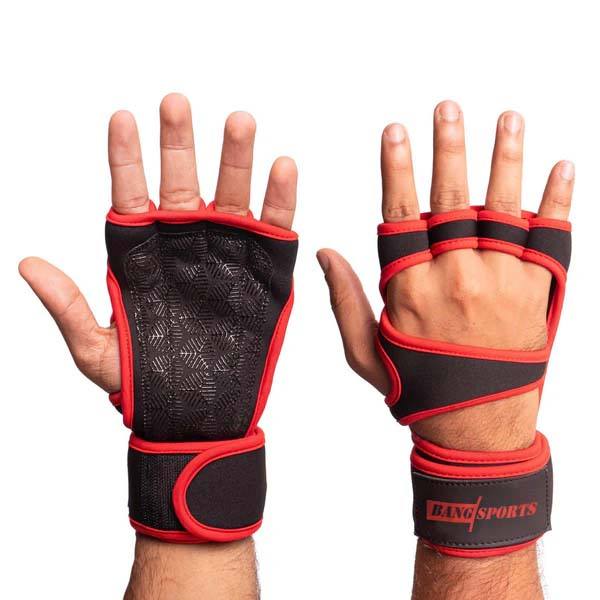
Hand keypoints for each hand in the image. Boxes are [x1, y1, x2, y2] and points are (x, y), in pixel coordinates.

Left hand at [19, 93, 297, 394]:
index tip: (123, 118)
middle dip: (180, 143)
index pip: (132, 192)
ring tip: (239, 121)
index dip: (126, 156)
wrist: (196, 412)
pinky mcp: (262, 271)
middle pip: (182, 182)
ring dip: (236, 158)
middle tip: (176, 104)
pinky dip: (279, 198)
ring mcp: (226, 253)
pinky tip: (282, 167)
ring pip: (232, 194)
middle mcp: (185, 243)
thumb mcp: (95, 350)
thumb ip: (68, 307)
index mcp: (143, 253)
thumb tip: (26, 264)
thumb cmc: (145, 383)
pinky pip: (274, 228)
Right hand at [317, 100, 573, 450]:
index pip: (400, 212)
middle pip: (452, 198)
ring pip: (503, 206)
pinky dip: (558, 200)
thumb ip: (345, 299)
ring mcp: (502, 281)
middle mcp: (457, 276)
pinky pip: (550, 238)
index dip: (396, 168)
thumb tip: (325, 251)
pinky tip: (562, 166)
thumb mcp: (365, 351)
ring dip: (505, 158)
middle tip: (447, 108)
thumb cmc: (417, 389)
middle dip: (448, 148)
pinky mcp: (537, 292)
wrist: (477, 430)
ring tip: (507, 118)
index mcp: (411, 287)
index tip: (396, 131)